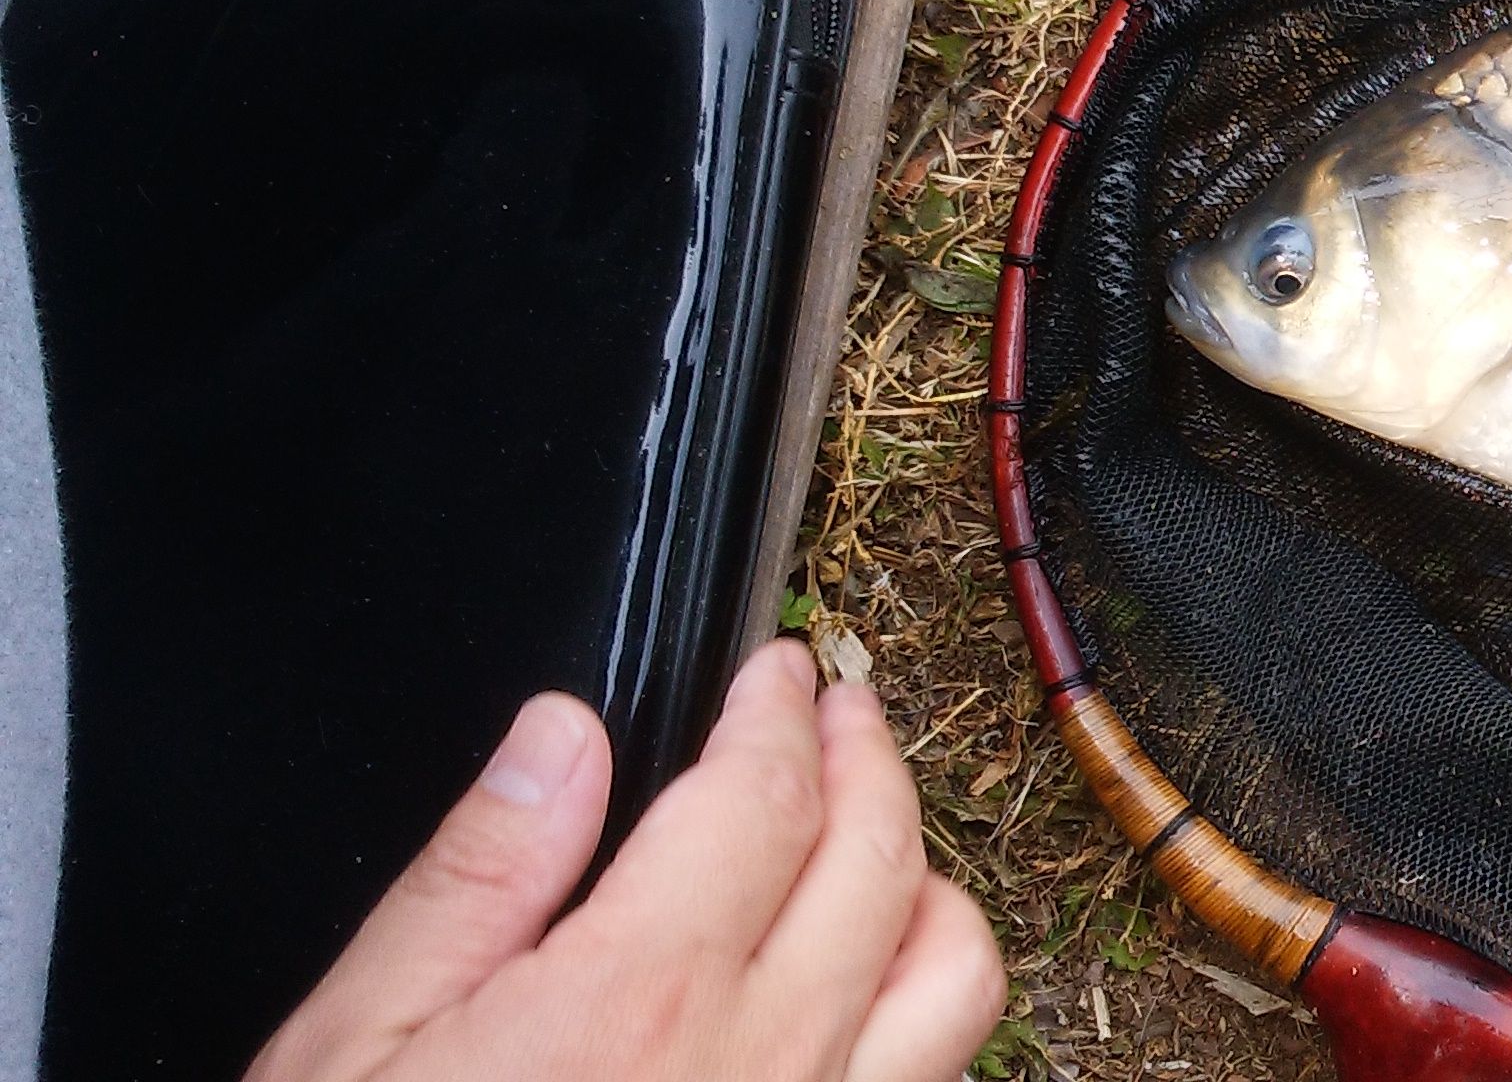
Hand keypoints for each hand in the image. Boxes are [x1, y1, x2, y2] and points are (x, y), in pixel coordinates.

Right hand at [249, 640, 1006, 1081]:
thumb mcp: (354, 1050)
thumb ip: (475, 880)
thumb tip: (559, 740)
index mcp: (641, 1000)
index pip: (765, 795)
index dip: (778, 712)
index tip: (775, 672)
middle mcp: (765, 1070)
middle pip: (881, 861)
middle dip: (871, 757)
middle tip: (843, 706)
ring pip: (954, 982)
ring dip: (928, 882)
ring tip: (880, 836)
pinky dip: (929, 1017)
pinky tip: (874, 994)